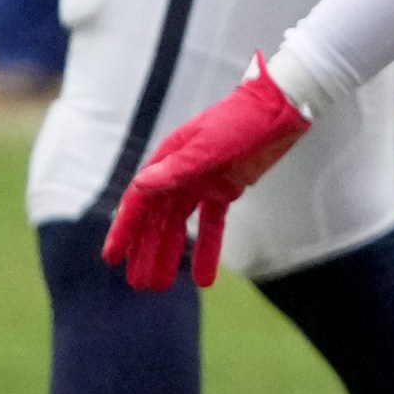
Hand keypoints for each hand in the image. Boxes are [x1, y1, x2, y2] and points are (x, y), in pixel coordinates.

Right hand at [104, 53, 312, 289]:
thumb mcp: (210, 145)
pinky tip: (204, 279)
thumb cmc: (242, 120)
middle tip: (138, 285)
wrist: (282, 107)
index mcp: (169, 159)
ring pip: (180, 226)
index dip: (124, 229)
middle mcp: (180, 173)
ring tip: (159, 286)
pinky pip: (212, 225)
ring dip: (170, 254)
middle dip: (146, 251)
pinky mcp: (227, 189)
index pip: (140, 200)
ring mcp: (203, 182)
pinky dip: (207, 250)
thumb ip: (178, 167)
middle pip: (157, 220)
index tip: (112, 257)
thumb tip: (140, 185)